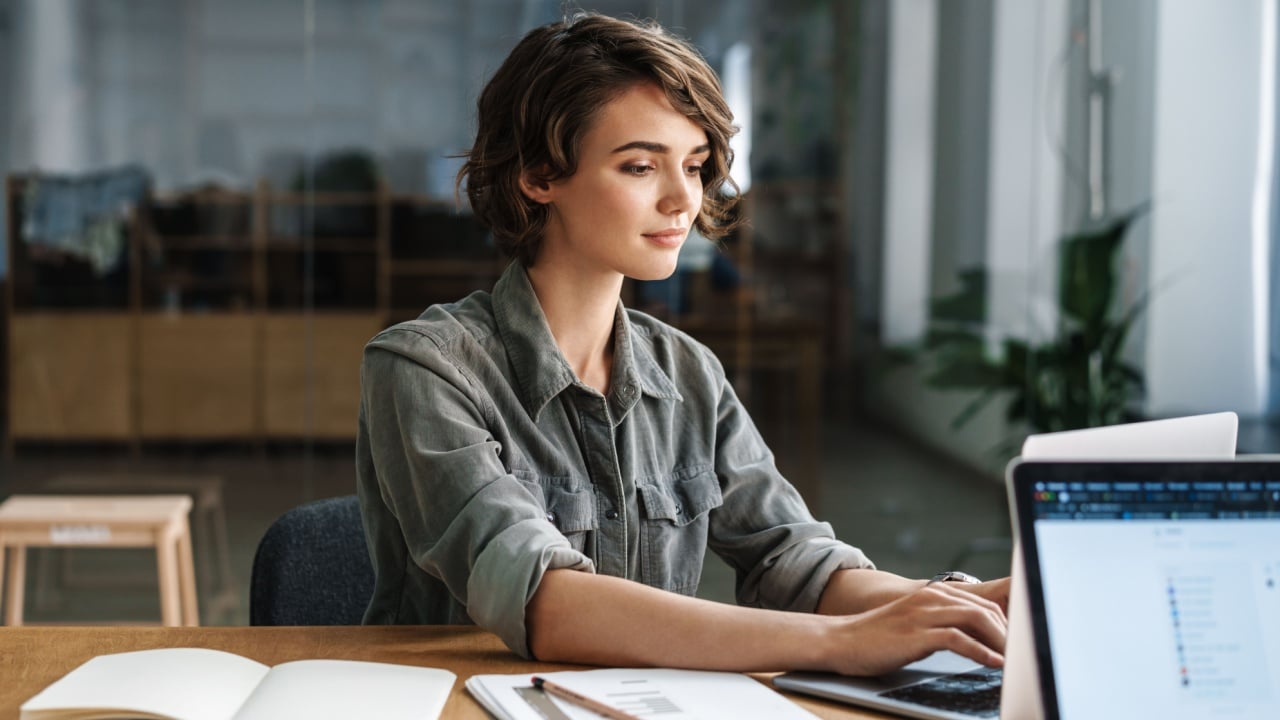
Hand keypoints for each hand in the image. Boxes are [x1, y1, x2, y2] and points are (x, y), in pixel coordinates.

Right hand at [824, 582, 1007, 676]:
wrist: (841, 640)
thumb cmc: (877, 637)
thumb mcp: (915, 624)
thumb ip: (942, 624)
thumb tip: (976, 641)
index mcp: (934, 593)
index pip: (984, 604)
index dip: (1006, 624)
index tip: (1019, 645)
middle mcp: (931, 598)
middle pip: (986, 610)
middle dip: (1010, 633)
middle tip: (1023, 654)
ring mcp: (924, 614)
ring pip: (976, 620)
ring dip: (1001, 642)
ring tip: (1015, 661)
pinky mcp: (917, 634)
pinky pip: (959, 640)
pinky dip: (981, 652)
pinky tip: (994, 664)